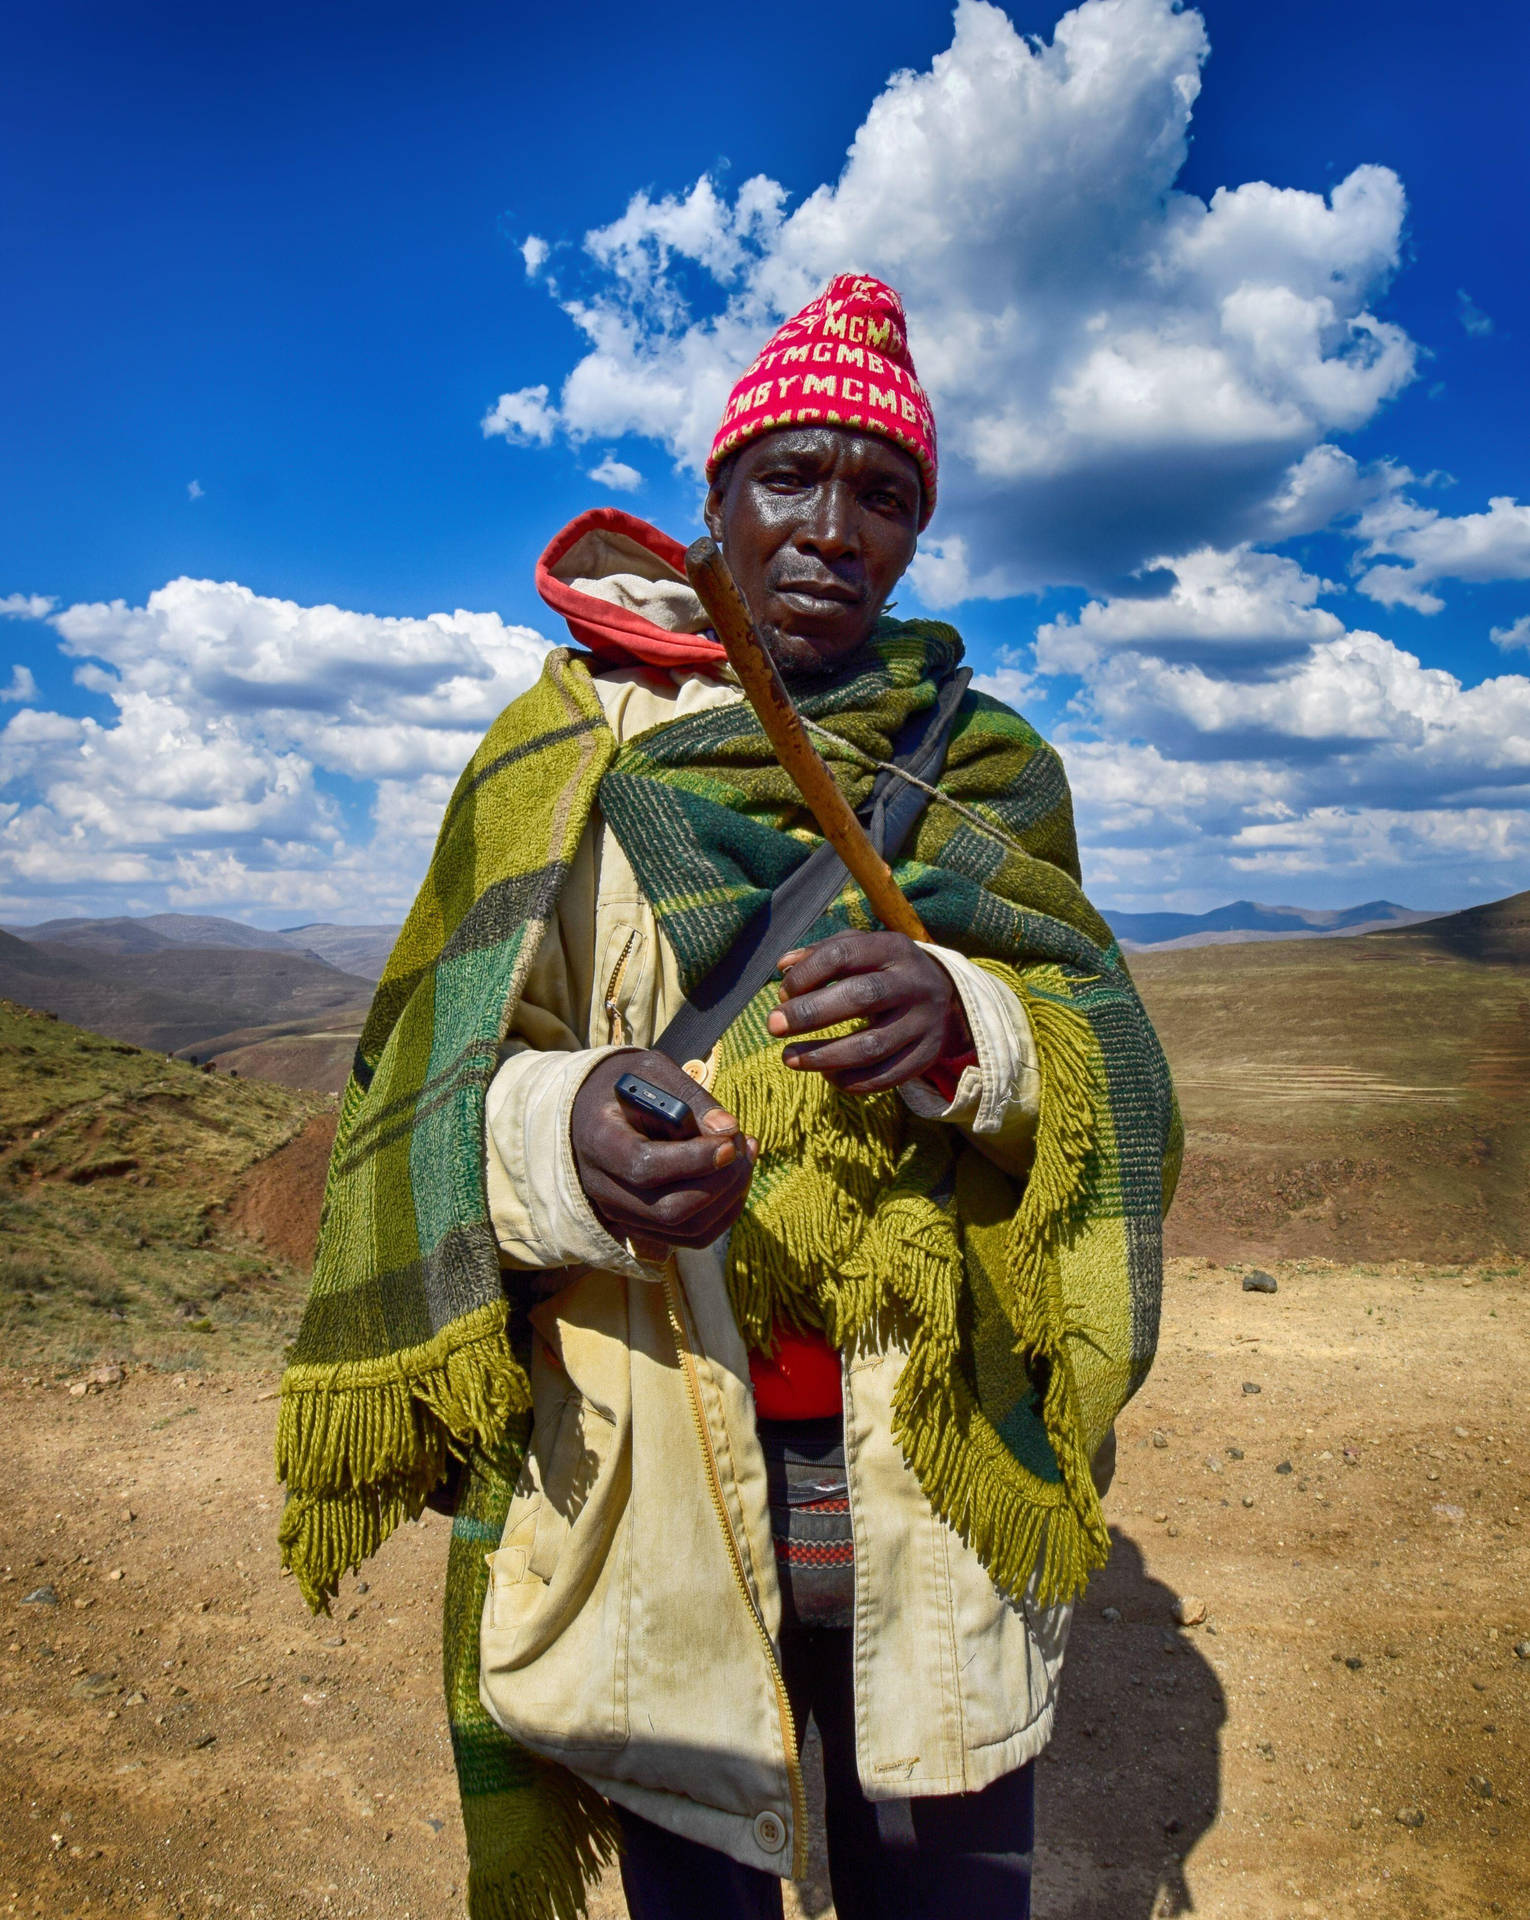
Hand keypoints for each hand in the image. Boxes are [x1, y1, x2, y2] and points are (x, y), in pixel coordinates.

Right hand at [571, 1050, 756, 1255]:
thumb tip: (728, 1130)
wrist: (592, 1110)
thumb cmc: (627, 1086)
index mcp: (599, 1140)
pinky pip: (693, 1235)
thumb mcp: (652, 1072)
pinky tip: (735, 1175)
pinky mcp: (642, 1226)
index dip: (694, 1160)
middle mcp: (602, 1186)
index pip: (644, 1167)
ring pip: (688, 1229)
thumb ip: (690, 1098)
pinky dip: (725, 1210)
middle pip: (669, 1210)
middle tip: (741, 1145)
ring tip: (744, 1155)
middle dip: (721, 1182)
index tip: (730, 1143)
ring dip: (730, 1197)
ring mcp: (621, 1213)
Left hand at [765, 931, 970, 1094]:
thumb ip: (821, 953)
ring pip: (871, 1046)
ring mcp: (924, 1023)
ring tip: (789, 1058)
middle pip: (861, 997)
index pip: (844, 954)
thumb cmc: (885, 970)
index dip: (807, 974)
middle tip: (773, 1026)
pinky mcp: (926, 1057)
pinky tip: (826, 1075)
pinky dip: (850, 1081)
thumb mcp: (862, 949)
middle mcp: (913, 984)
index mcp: (894, 949)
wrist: (946, 998)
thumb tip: (783, 967)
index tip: (783, 993)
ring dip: (823, 1056)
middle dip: (810, 1014)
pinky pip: (885, 1077)